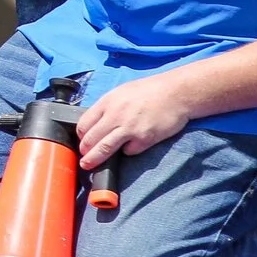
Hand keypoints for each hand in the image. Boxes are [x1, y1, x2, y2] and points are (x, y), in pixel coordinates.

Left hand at [74, 70, 194, 169]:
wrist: (175, 92)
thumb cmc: (149, 90)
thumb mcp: (121, 92)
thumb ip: (108, 107)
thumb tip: (97, 123)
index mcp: (107, 102)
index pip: (84, 123)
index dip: (81, 135)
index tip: (82, 142)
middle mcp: (115, 115)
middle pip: (91, 138)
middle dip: (84, 150)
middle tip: (83, 158)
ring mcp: (130, 128)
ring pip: (105, 148)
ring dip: (95, 159)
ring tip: (88, 165)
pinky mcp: (144, 139)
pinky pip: (129, 151)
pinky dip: (127, 151)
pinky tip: (130, 147)